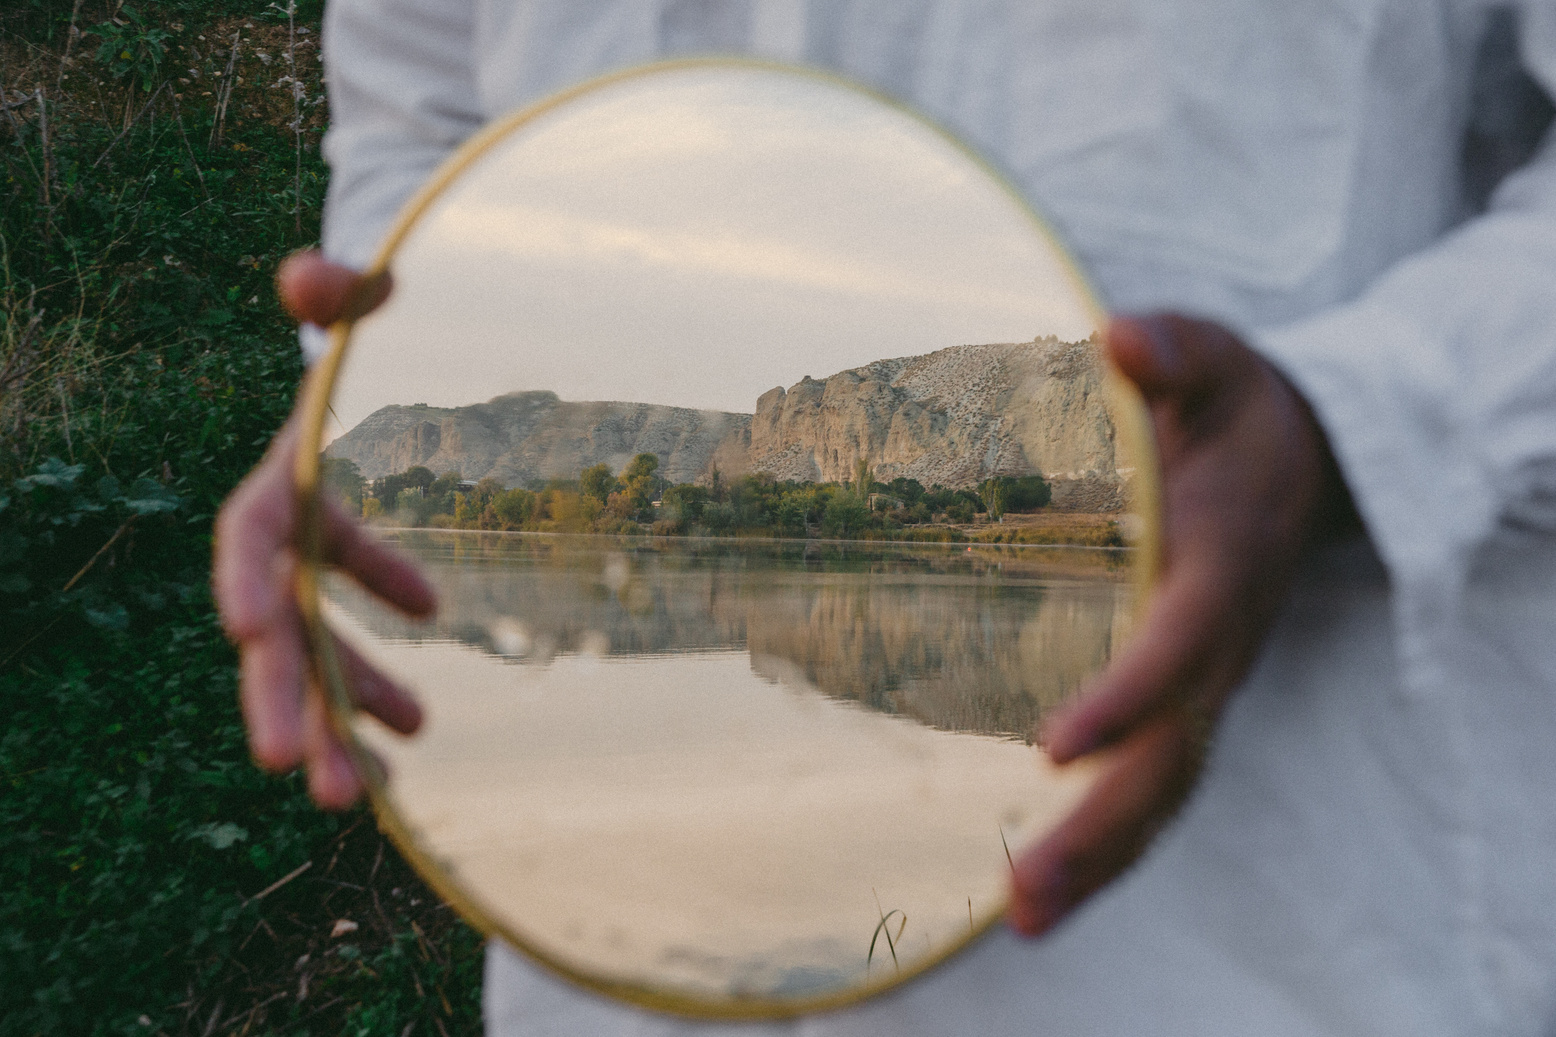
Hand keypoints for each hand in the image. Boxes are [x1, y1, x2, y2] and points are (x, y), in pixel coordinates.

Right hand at [213, 251, 431, 808]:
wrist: (358, 349)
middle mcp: (283, 533)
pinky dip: (379, 679)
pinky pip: (353, 636)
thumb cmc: (358, 320)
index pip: (251, 534)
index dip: (249, 577)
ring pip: (316, 656)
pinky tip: (415, 729)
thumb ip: (338, 289)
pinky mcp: (341, 571)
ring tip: (376, 795)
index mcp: (279, 477)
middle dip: (285, 697)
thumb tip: (307, 276)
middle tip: (302, 773)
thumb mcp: (358, 297)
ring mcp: (310, 561)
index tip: (255, 631)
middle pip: (276, 626)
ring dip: (339, 720)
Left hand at [1008, 313, 1359, 935]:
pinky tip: (1046, 882)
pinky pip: (1156, 782)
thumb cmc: (1238, 408)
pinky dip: (1110, 840)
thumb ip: (1176, 349)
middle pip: (1172, 756)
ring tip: (1023, 918)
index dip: (1127, 696)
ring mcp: (1206, 681)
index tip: (1053, 743)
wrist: (1302, 455)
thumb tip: (1121, 338)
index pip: (1178, 645)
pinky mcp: (1186, 697)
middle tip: (1022, 895)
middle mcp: (1220, 643)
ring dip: (1101, 860)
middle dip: (1102, 829)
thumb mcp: (1214, 358)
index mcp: (1223, 564)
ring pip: (1166, 789)